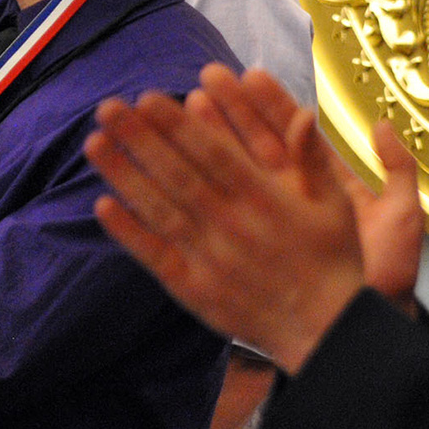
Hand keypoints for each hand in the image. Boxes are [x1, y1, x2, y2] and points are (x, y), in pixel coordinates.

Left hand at [86, 66, 421, 372]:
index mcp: (263, 198)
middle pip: (177, 173)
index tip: (148, 97)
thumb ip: (313, 157)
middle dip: (140, 137)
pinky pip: (155, 256)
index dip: (177, 124)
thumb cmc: (332, 260)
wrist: (326, 331)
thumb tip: (302, 113)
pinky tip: (102, 205)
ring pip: (159, 209)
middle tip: (107, 106)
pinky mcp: (194, 288)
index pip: (211, 151)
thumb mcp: (335, 204)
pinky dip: (128, 232)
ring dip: (124, 175)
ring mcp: (208, 257)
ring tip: (94, 143)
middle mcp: (230, 223)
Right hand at [184, 67, 421, 309]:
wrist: (368, 322)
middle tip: (207, 79)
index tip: (249, 75)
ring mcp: (269, 219)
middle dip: (231, 111)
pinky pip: (225, 210)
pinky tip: (180, 163)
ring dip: (210, 139)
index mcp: (325, 183)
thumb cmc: (391, 271)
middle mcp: (293, 195)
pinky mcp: (252, 243)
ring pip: (235, 172)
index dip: (271, 104)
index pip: (292, 133)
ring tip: (188, 106)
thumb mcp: (403, 214)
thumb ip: (397, 168)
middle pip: (257, 145)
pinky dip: (202, 187)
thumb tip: (382, 123)